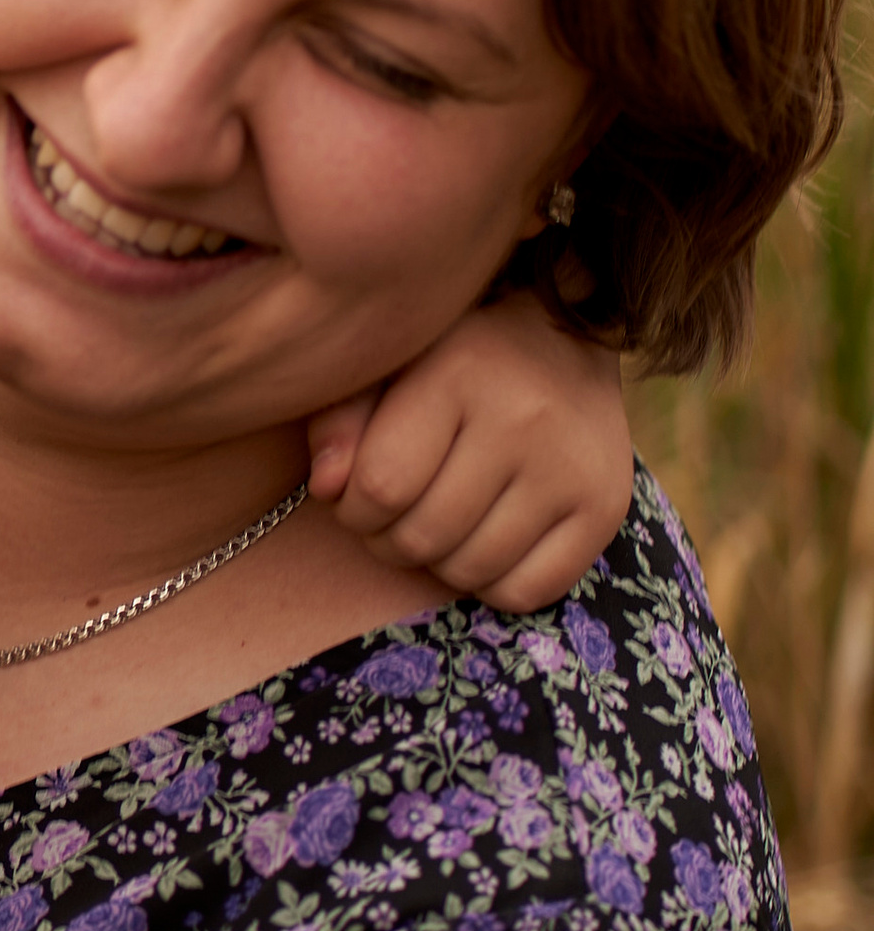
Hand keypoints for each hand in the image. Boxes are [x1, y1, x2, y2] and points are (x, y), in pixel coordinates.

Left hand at [306, 298, 632, 609]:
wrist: (562, 340)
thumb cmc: (451, 360)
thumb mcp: (386, 367)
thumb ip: (339, 420)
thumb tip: (325, 487)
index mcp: (458, 374)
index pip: (381, 486)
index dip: (353, 508)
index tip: (358, 494)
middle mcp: (524, 421)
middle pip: (423, 536)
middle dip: (389, 540)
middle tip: (394, 516)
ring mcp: (571, 468)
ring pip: (471, 569)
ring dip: (438, 564)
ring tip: (437, 525)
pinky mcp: (604, 508)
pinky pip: (527, 591)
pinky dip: (492, 583)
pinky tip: (484, 542)